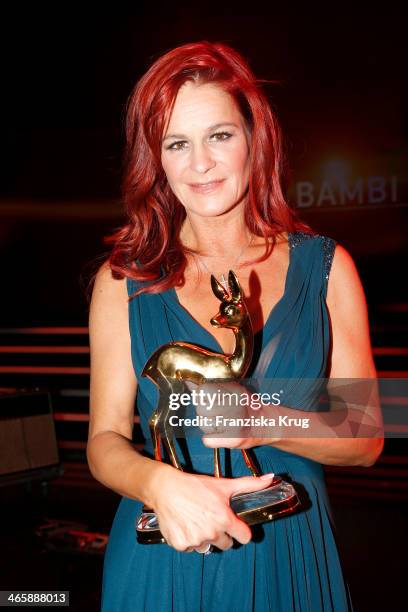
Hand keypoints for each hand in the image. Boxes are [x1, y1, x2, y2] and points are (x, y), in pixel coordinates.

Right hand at [150, 463, 274, 551]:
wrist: (166, 488)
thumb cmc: (195, 486)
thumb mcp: (223, 484)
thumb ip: (249, 484)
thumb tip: (270, 478)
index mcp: (224, 519)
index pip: (244, 537)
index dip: (240, 530)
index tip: (234, 525)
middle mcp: (211, 532)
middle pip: (226, 544)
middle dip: (221, 533)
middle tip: (211, 518)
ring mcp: (196, 540)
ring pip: (207, 547)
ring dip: (204, 538)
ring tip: (196, 520)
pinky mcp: (181, 545)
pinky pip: (191, 548)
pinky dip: (189, 540)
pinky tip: (185, 525)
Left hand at [185, 380, 279, 449]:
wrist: (266, 424)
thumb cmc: (247, 405)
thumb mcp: (232, 389)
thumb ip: (211, 387)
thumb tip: (189, 383)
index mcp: (233, 392)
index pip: (203, 390)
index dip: (202, 394)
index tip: (208, 397)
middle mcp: (234, 407)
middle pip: (201, 408)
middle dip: (204, 410)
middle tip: (216, 411)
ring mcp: (234, 424)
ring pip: (203, 424)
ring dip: (208, 424)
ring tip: (221, 422)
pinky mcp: (233, 440)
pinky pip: (207, 440)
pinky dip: (211, 438)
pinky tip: (220, 433)